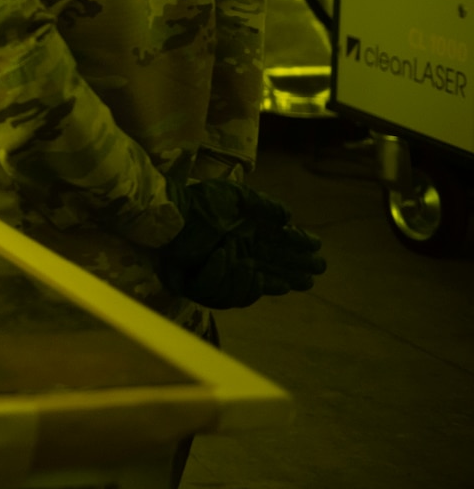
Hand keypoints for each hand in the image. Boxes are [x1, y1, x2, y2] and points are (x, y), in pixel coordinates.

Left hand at [157, 177, 325, 308]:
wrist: (172, 215)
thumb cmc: (200, 202)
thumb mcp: (234, 196)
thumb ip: (262, 205)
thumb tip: (289, 218)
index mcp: (245, 232)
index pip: (278, 242)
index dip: (298, 246)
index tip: (317, 248)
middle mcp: (239, 252)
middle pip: (274, 266)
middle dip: (297, 269)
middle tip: (316, 272)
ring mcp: (224, 268)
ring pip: (258, 282)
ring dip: (278, 280)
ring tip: (297, 281)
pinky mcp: (207, 282)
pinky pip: (231, 292)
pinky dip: (243, 284)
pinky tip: (256, 276)